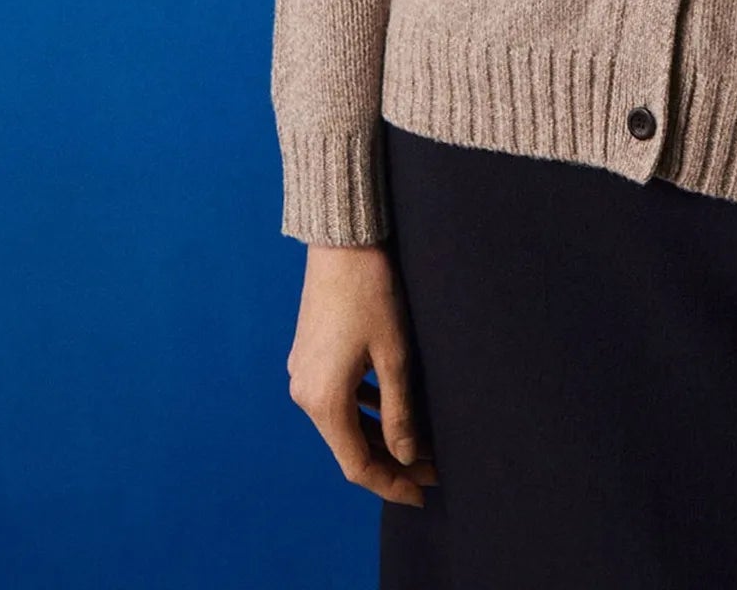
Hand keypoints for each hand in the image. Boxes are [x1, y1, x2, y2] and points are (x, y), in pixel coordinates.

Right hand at [286, 243, 438, 508]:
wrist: (342, 241)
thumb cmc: (372, 292)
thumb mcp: (395, 354)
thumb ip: (399, 411)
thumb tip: (408, 455)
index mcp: (323, 401)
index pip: (358, 465)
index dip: (391, 484)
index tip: (423, 494)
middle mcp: (304, 394)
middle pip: (350, 446)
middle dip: (392, 461)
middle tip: (433, 469)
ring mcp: (303, 374)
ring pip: (343, 423)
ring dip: (379, 436)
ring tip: (421, 443)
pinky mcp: (309, 357)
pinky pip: (337, 399)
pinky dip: (364, 411)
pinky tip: (392, 408)